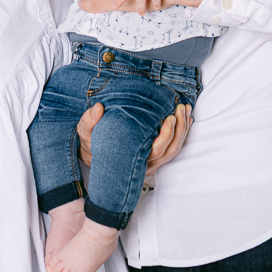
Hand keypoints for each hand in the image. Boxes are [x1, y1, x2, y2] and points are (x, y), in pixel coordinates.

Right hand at [77, 102, 192, 172]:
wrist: (93, 153)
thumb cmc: (92, 143)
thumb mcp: (85, 132)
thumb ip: (89, 121)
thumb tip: (98, 108)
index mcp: (131, 160)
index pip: (156, 151)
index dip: (166, 136)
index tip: (169, 118)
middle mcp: (145, 163)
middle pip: (170, 150)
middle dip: (180, 128)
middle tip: (180, 108)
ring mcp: (152, 160)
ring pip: (175, 149)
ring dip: (184, 128)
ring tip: (185, 109)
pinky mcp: (156, 155)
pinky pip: (173, 146)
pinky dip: (182, 132)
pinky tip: (186, 118)